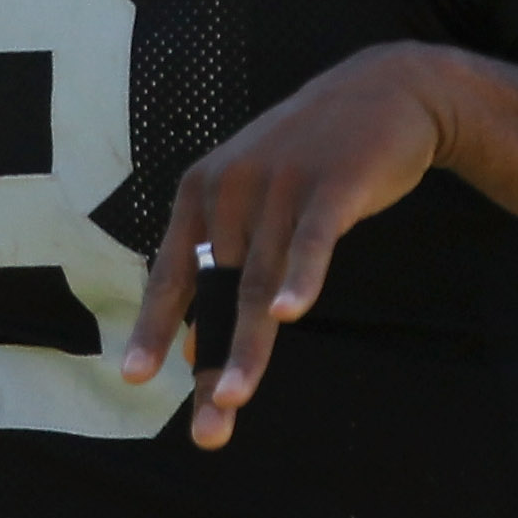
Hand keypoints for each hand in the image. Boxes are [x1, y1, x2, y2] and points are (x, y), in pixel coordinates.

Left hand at [123, 43, 462, 448]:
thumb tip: (202, 338)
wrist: (384, 92)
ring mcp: (279, 183)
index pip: (173, 273)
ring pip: (257, 279)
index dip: (155, 328)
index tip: (134, 377)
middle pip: (216, 292)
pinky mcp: (330, 183)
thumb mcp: (259, 195)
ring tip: (233, 398)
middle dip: (210, 363)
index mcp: (202, 193)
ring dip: (246, 345)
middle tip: (208, 425)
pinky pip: (310, 240)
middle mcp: (231, 187)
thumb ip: (231, 256)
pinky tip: (289, 314)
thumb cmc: (315, 158)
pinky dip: (300, 277)